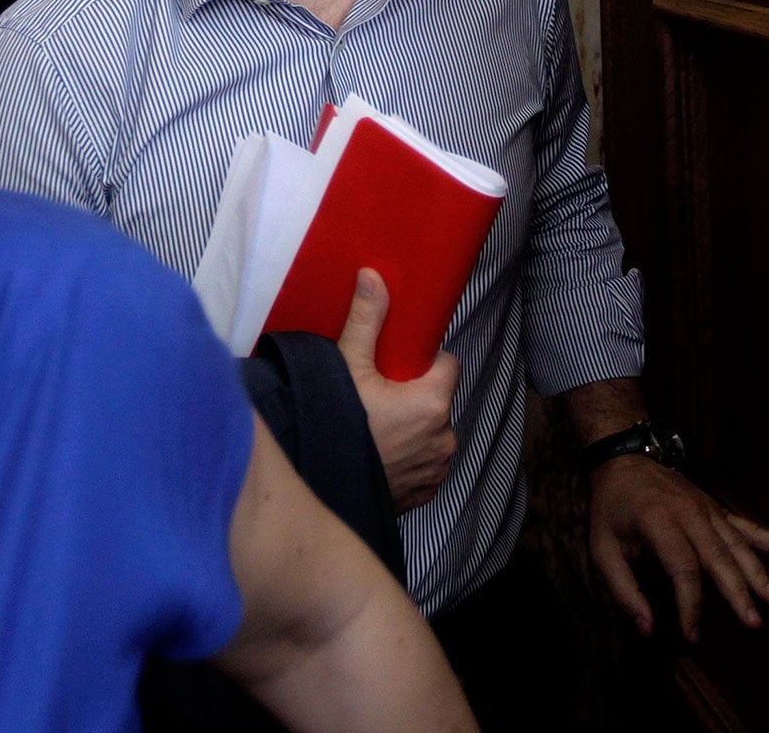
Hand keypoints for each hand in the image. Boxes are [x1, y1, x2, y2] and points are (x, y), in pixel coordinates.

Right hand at [337, 268, 460, 512]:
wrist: (321, 485)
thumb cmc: (335, 422)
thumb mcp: (347, 365)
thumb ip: (366, 319)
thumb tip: (373, 275)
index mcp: (433, 402)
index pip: (448, 365)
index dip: (425, 362)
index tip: (398, 367)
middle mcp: (445, 438)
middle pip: (438, 399)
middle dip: (416, 395)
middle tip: (379, 397)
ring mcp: (437, 469)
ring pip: (434, 432)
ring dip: (415, 428)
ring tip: (378, 428)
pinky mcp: (426, 493)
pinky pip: (427, 463)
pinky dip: (411, 457)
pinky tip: (383, 454)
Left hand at [588, 457, 768, 641]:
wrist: (623, 462)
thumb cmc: (612, 508)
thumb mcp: (601, 548)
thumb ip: (623, 589)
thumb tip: (647, 628)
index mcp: (658, 522)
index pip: (682, 569)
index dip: (689, 605)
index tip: (691, 634)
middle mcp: (688, 513)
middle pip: (718, 557)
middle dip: (737, 592)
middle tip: (752, 622)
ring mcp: (707, 510)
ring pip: (738, 544)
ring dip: (758, 572)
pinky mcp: (717, 510)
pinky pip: (748, 527)